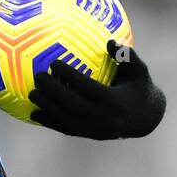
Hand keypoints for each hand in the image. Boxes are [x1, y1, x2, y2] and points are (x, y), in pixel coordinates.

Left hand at [29, 41, 165, 139]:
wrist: (145, 118)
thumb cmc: (139, 87)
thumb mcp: (139, 70)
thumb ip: (127, 55)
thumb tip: (110, 41)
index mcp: (113, 100)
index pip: (86, 87)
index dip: (69, 75)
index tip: (54, 63)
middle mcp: (102, 117)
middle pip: (72, 104)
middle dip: (52, 91)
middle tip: (38, 76)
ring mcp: (94, 129)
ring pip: (66, 119)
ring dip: (46, 107)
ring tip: (32, 93)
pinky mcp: (89, 135)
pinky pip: (66, 129)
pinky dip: (49, 122)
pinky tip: (34, 113)